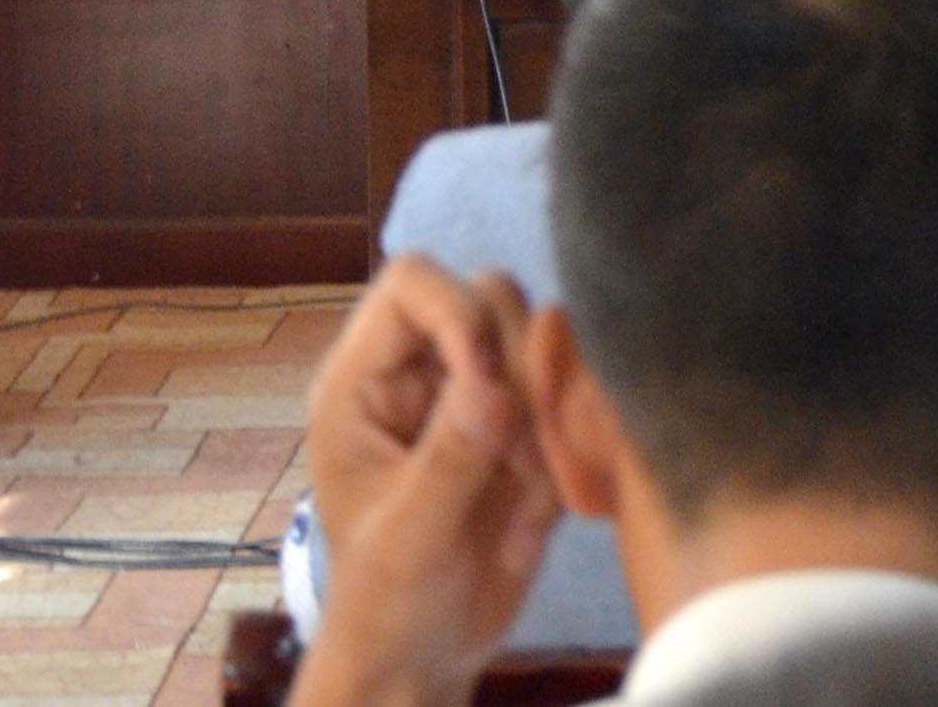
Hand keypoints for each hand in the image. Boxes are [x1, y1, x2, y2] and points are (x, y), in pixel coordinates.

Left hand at [290, 258, 560, 706]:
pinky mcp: (524, 422)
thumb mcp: (406, 539)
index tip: (487, 383)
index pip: (413, 283)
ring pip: (543, 342)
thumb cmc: (387, 602)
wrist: (427, 654)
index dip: (458, 313)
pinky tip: (543, 508)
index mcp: (364, 382)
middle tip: (516, 455)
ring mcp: (476, 393)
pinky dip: (569, 447)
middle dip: (517, 374)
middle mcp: (422, 370)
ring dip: (547, 417)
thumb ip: (448, 460)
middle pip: (492, 298)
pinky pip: (573, 394)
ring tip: (526, 492)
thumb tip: (490, 384)